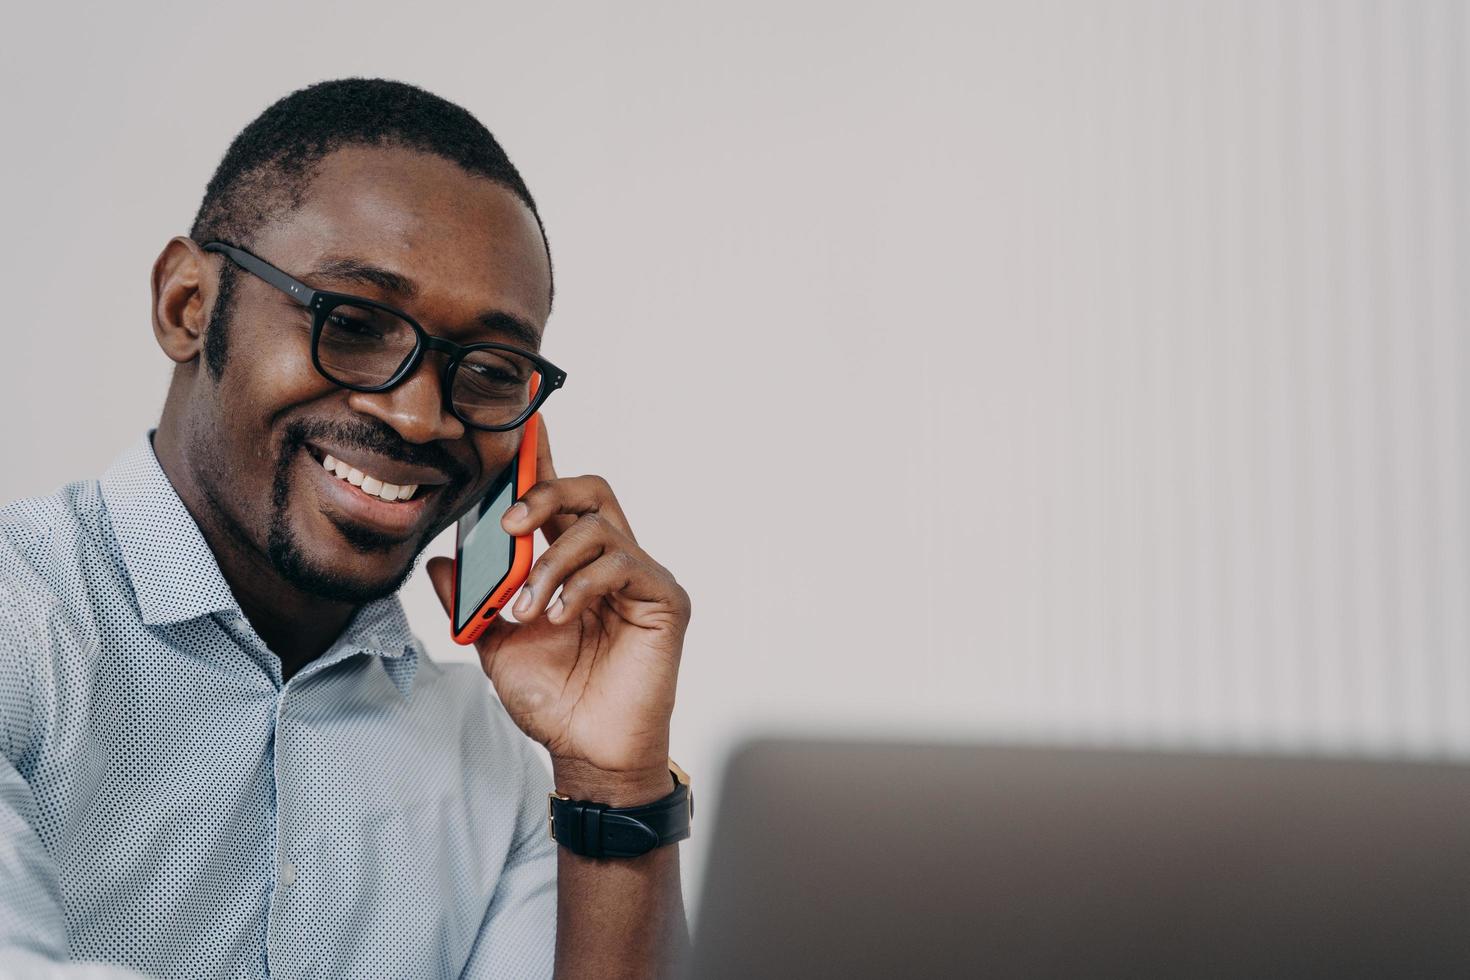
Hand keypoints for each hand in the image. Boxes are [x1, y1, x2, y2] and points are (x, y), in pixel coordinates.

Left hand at [427, 417, 691, 805]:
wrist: (587, 750)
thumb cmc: (552, 698)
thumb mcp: (493, 642)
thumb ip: (470, 599)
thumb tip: (441, 560)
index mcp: (572, 562)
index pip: (558, 499)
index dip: (542, 461)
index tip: (524, 428)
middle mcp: (610, 560)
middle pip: (589, 490)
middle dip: (544, 493)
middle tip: (508, 523)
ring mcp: (640, 577)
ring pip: (600, 526)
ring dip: (551, 561)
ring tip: (526, 607)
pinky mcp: (665, 599)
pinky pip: (624, 564)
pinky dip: (582, 583)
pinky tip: (559, 615)